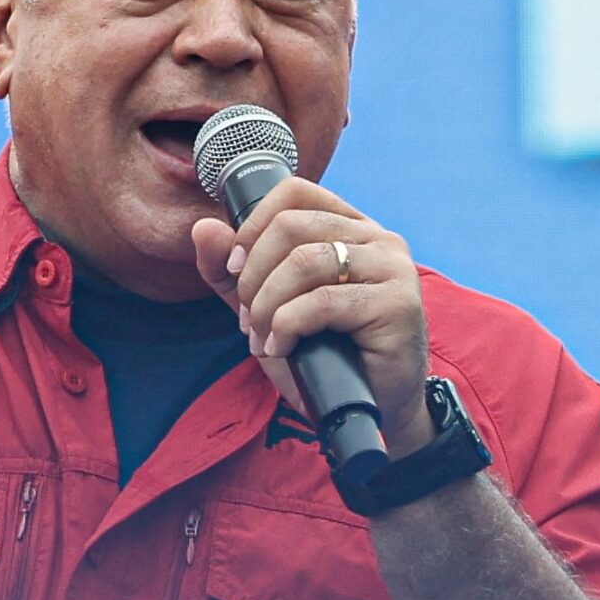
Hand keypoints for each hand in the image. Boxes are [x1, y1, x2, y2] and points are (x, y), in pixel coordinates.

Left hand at [190, 177, 433, 456]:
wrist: (370, 408)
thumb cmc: (322, 355)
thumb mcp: (266, 308)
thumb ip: (231, 272)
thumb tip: (202, 228)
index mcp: (349, 227)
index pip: (294, 191)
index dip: (252, 226)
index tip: (235, 269)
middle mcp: (377, 238)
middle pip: (291, 225)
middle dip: (254, 276)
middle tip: (250, 318)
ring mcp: (392, 268)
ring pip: (304, 261)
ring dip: (268, 305)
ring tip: (265, 338)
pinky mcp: (398, 303)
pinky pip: (321, 301)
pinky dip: (287, 327)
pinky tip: (283, 348)